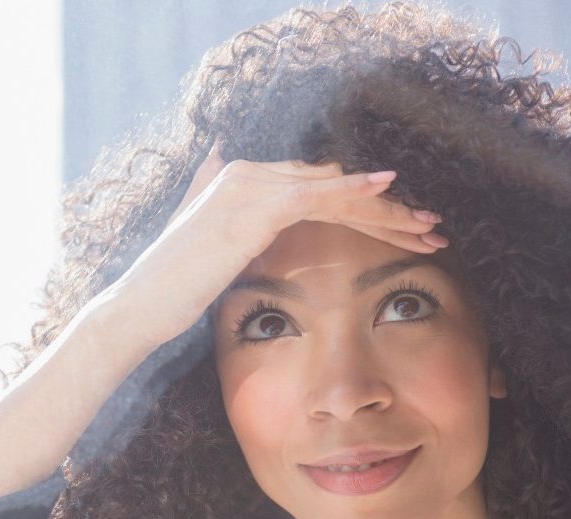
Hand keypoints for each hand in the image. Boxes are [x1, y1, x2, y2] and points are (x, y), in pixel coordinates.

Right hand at [95, 140, 446, 349]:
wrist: (138, 309)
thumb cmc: (171, 289)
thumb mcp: (201, 242)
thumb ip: (212, 199)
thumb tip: (212, 157)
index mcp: (241, 182)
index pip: (320, 191)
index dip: (366, 211)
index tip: (406, 234)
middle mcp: (247, 174)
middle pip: (335, 187)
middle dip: (388, 211)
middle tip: (432, 229)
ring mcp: (249, 187)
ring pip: (334, 190)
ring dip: (387, 208)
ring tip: (429, 226)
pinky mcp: (253, 208)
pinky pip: (316, 194)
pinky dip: (355, 190)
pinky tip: (390, 190)